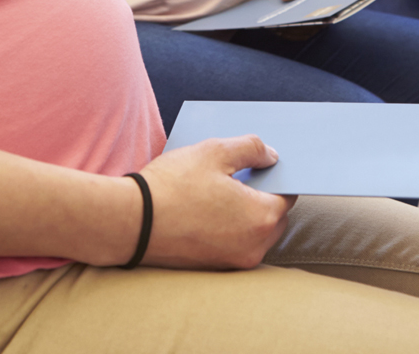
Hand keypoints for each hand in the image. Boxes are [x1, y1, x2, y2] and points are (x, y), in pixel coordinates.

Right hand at [138, 135, 295, 269]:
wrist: (131, 223)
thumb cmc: (172, 186)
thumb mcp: (214, 151)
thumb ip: (251, 148)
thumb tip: (270, 156)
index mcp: (261, 217)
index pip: (287, 194)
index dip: (276, 176)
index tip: (263, 166)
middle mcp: (254, 247)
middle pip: (274, 217)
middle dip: (263, 196)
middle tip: (240, 176)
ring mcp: (234, 262)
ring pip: (254, 234)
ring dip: (246, 214)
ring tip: (221, 192)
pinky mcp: (214, 269)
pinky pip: (234, 245)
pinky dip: (229, 229)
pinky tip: (207, 210)